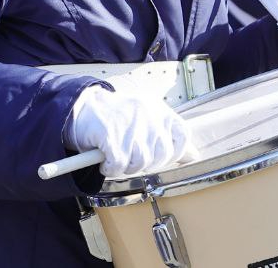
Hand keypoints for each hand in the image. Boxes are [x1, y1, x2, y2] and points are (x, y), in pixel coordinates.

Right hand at [66, 86, 195, 177]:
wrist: (84, 108)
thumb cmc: (118, 117)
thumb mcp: (148, 119)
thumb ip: (170, 136)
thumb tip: (192, 155)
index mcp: (159, 110)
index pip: (182, 136)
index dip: (175, 153)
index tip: (161, 156)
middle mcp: (147, 115)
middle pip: (162, 155)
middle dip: (147, 164)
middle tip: (131, 157)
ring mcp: (130, 124)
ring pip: (140, 163)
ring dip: (127, 167)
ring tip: (117, 156)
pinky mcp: (111, 135)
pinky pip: (119, 165)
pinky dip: (110, 168)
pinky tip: (105, 160)